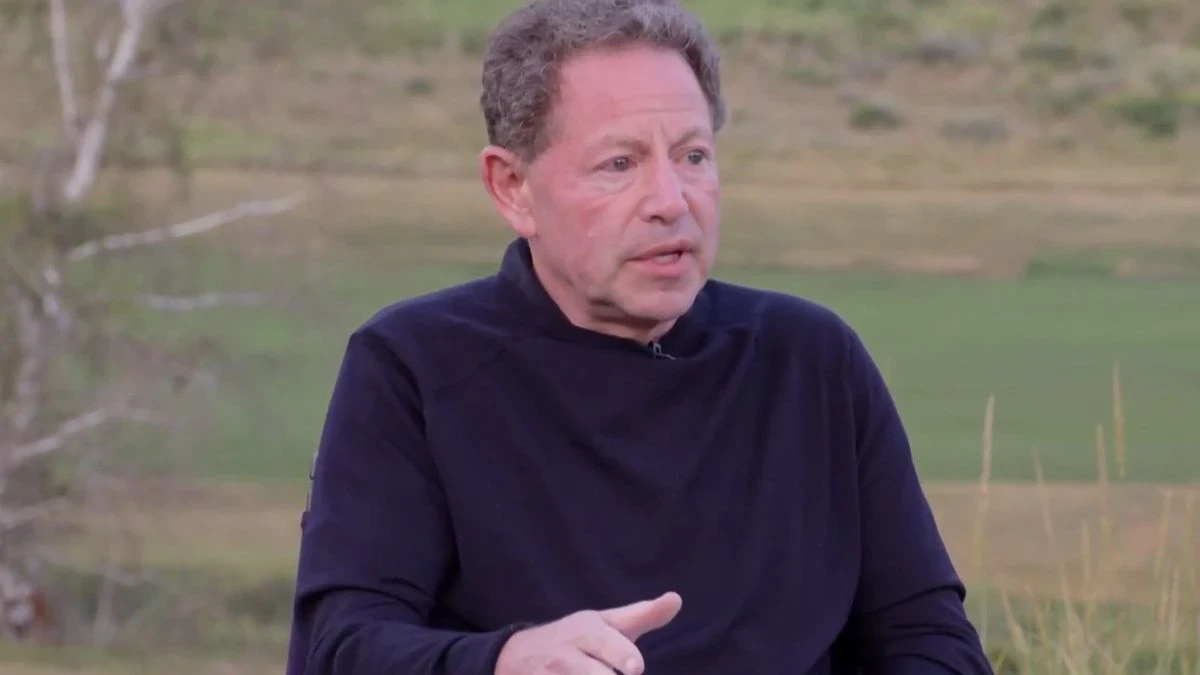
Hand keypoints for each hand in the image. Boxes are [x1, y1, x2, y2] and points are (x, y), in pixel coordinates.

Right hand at [494, 591, 682, 674]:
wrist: (517, 656)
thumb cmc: (577, 638)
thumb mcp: (606, 623)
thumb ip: (643, 615)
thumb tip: (677, 599)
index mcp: (587, 631)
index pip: (609, 646)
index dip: (625, 658)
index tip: (635, 668)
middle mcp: (567, 655)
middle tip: (621, 673)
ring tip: (604, 673)